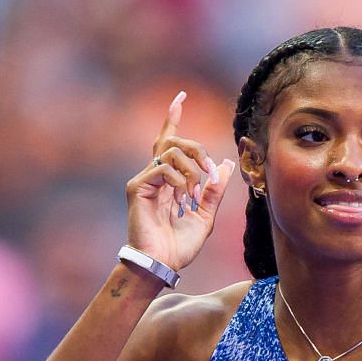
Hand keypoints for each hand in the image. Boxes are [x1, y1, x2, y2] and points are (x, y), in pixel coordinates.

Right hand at [125, 90, 234, 273]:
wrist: (163, 263)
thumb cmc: (179, 246)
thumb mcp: (205, 216)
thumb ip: (214, 190)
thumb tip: (224, 165)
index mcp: (168, 180)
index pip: (167, 140)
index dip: (173, 117)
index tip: (180, 96)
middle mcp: (153, 175)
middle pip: (173, 140)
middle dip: (196, 149)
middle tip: (207, 171)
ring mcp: (144, 180)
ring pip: (171, 150)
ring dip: (191, 170)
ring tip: (195, 194)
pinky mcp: (137, 187)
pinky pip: (164, 168)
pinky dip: (180, 182)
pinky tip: (183, 200)